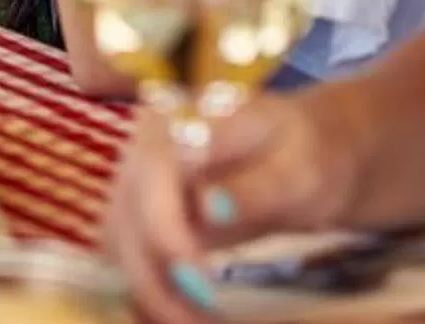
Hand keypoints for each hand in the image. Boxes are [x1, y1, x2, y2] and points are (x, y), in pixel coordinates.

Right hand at [109, 95, 360, 318]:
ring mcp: (136, 181)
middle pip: (125, 214)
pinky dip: (149, 289)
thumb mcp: (298, 167)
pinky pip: (129, 255)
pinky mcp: (139, 215)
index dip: (166, 231)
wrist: (301, 151)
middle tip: (202, 318)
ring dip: (150, 290)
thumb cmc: (304, 152)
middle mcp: (143, 146)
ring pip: (120, 243)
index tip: (201, 281)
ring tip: (197, 322)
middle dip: (155, 275)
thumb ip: (256, 186)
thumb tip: (208, 208)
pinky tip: (182, 313)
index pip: (153, 174)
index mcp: (179, 120)